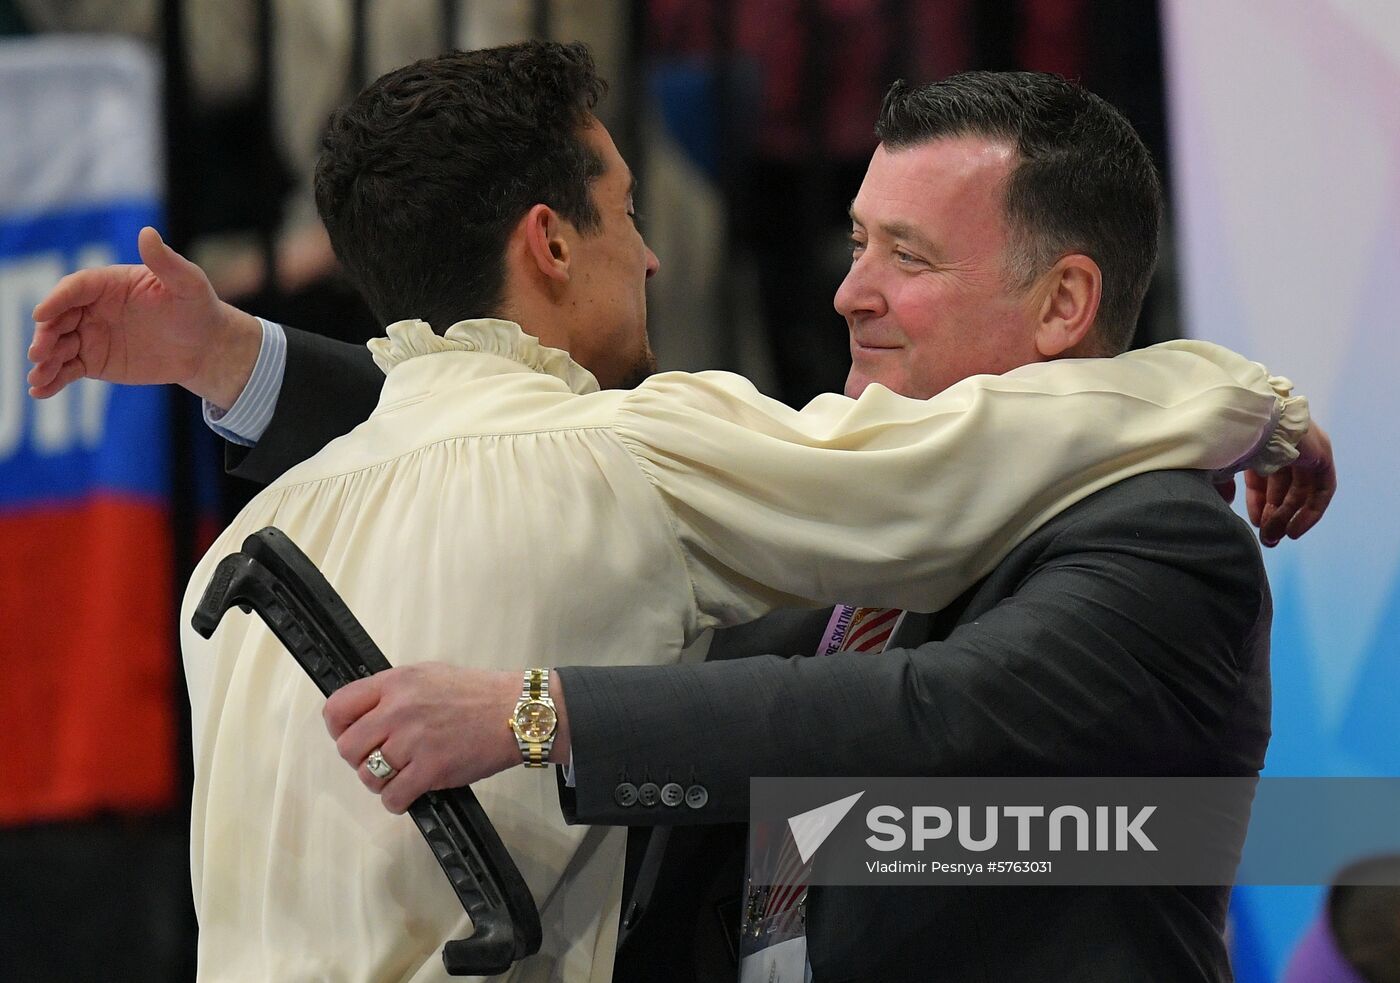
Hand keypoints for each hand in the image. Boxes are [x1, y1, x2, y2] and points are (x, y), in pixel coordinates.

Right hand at [28, 226, 262, 407]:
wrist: (205, 345)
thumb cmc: (197, 307)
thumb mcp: (188, 283)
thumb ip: (165, 261)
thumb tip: (147, 233)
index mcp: (109, 283)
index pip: (75, 288)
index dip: (57, 300)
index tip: (41, 314)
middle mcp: (93, 308)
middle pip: (59, 318)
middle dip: (45, 334)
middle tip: (38, 351)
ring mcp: (90, 335)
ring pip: (59, 346)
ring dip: (44, 360)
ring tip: (37, 377)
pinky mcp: (93, 361)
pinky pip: (67, 369)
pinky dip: (52, 380)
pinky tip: (40, 391)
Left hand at [323, 664, 569, 813]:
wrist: (516, 712)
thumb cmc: (477, 693)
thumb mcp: (428, 674)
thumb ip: (393, 691)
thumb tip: (365, 712)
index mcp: (395, 683)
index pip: (338, 708)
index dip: (339, 728)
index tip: (351, 735)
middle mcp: (399, 710)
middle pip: (348, 748)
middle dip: (359, 759)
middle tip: (379, 759)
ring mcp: (414, 741)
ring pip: (368, 776)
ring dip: (380, 782)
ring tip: (400, 775)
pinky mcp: (431, 769)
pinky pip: (393, 797)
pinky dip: (397, 801)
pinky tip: (410, 792)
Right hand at [1217, 422, 1335, 545]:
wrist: (1240, 419)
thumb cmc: (1221, 439)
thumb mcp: (1217, 466)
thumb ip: (1222, 486)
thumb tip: (1226, 502)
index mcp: (1259, 441)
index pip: (1263, 477)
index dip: (1258, 503)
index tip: (1252, 524)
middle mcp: (1285, 442)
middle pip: (1284, 486)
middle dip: (1274, 514)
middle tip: (1267, 540)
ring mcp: (1306, 447)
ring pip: (1301, 490)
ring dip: (1288, 516)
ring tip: (1276, 538)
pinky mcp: (1322, 455)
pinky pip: (1322, 490)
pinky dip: (1311, 512)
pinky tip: (1294, 530)